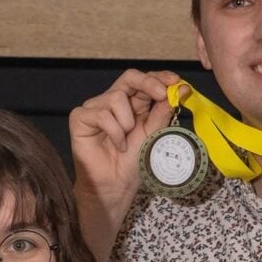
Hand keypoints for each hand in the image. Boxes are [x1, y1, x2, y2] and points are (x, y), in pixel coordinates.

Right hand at [67, 68, 183, 205]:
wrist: (117, 185)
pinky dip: (114, 132)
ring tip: (126, 141)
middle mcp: (112, 101)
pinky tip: (117, 145)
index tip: (175, 81)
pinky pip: (102, 115)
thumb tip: (181, 89)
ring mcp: (95, 107)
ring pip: (116, 97)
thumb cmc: (133, 162)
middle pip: (129, 77)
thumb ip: (163, 110)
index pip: (143, 80)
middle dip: (148, 84)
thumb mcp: (153, 132)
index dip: (158, 77)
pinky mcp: (80, 118)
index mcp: (132, 103)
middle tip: (162, 94)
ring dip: (127, 122)